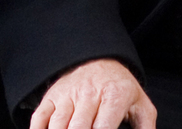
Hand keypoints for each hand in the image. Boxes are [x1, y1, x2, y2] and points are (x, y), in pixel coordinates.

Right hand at [31, 58, 156, 128]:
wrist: (99, 59)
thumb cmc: (120, 88)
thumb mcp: (141, 105)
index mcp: (114, 96)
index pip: (103, 127)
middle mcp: (89, 93)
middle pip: (78, 128)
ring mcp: (68, 94)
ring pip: (58, 125)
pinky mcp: (52, 96)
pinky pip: (40, 118)